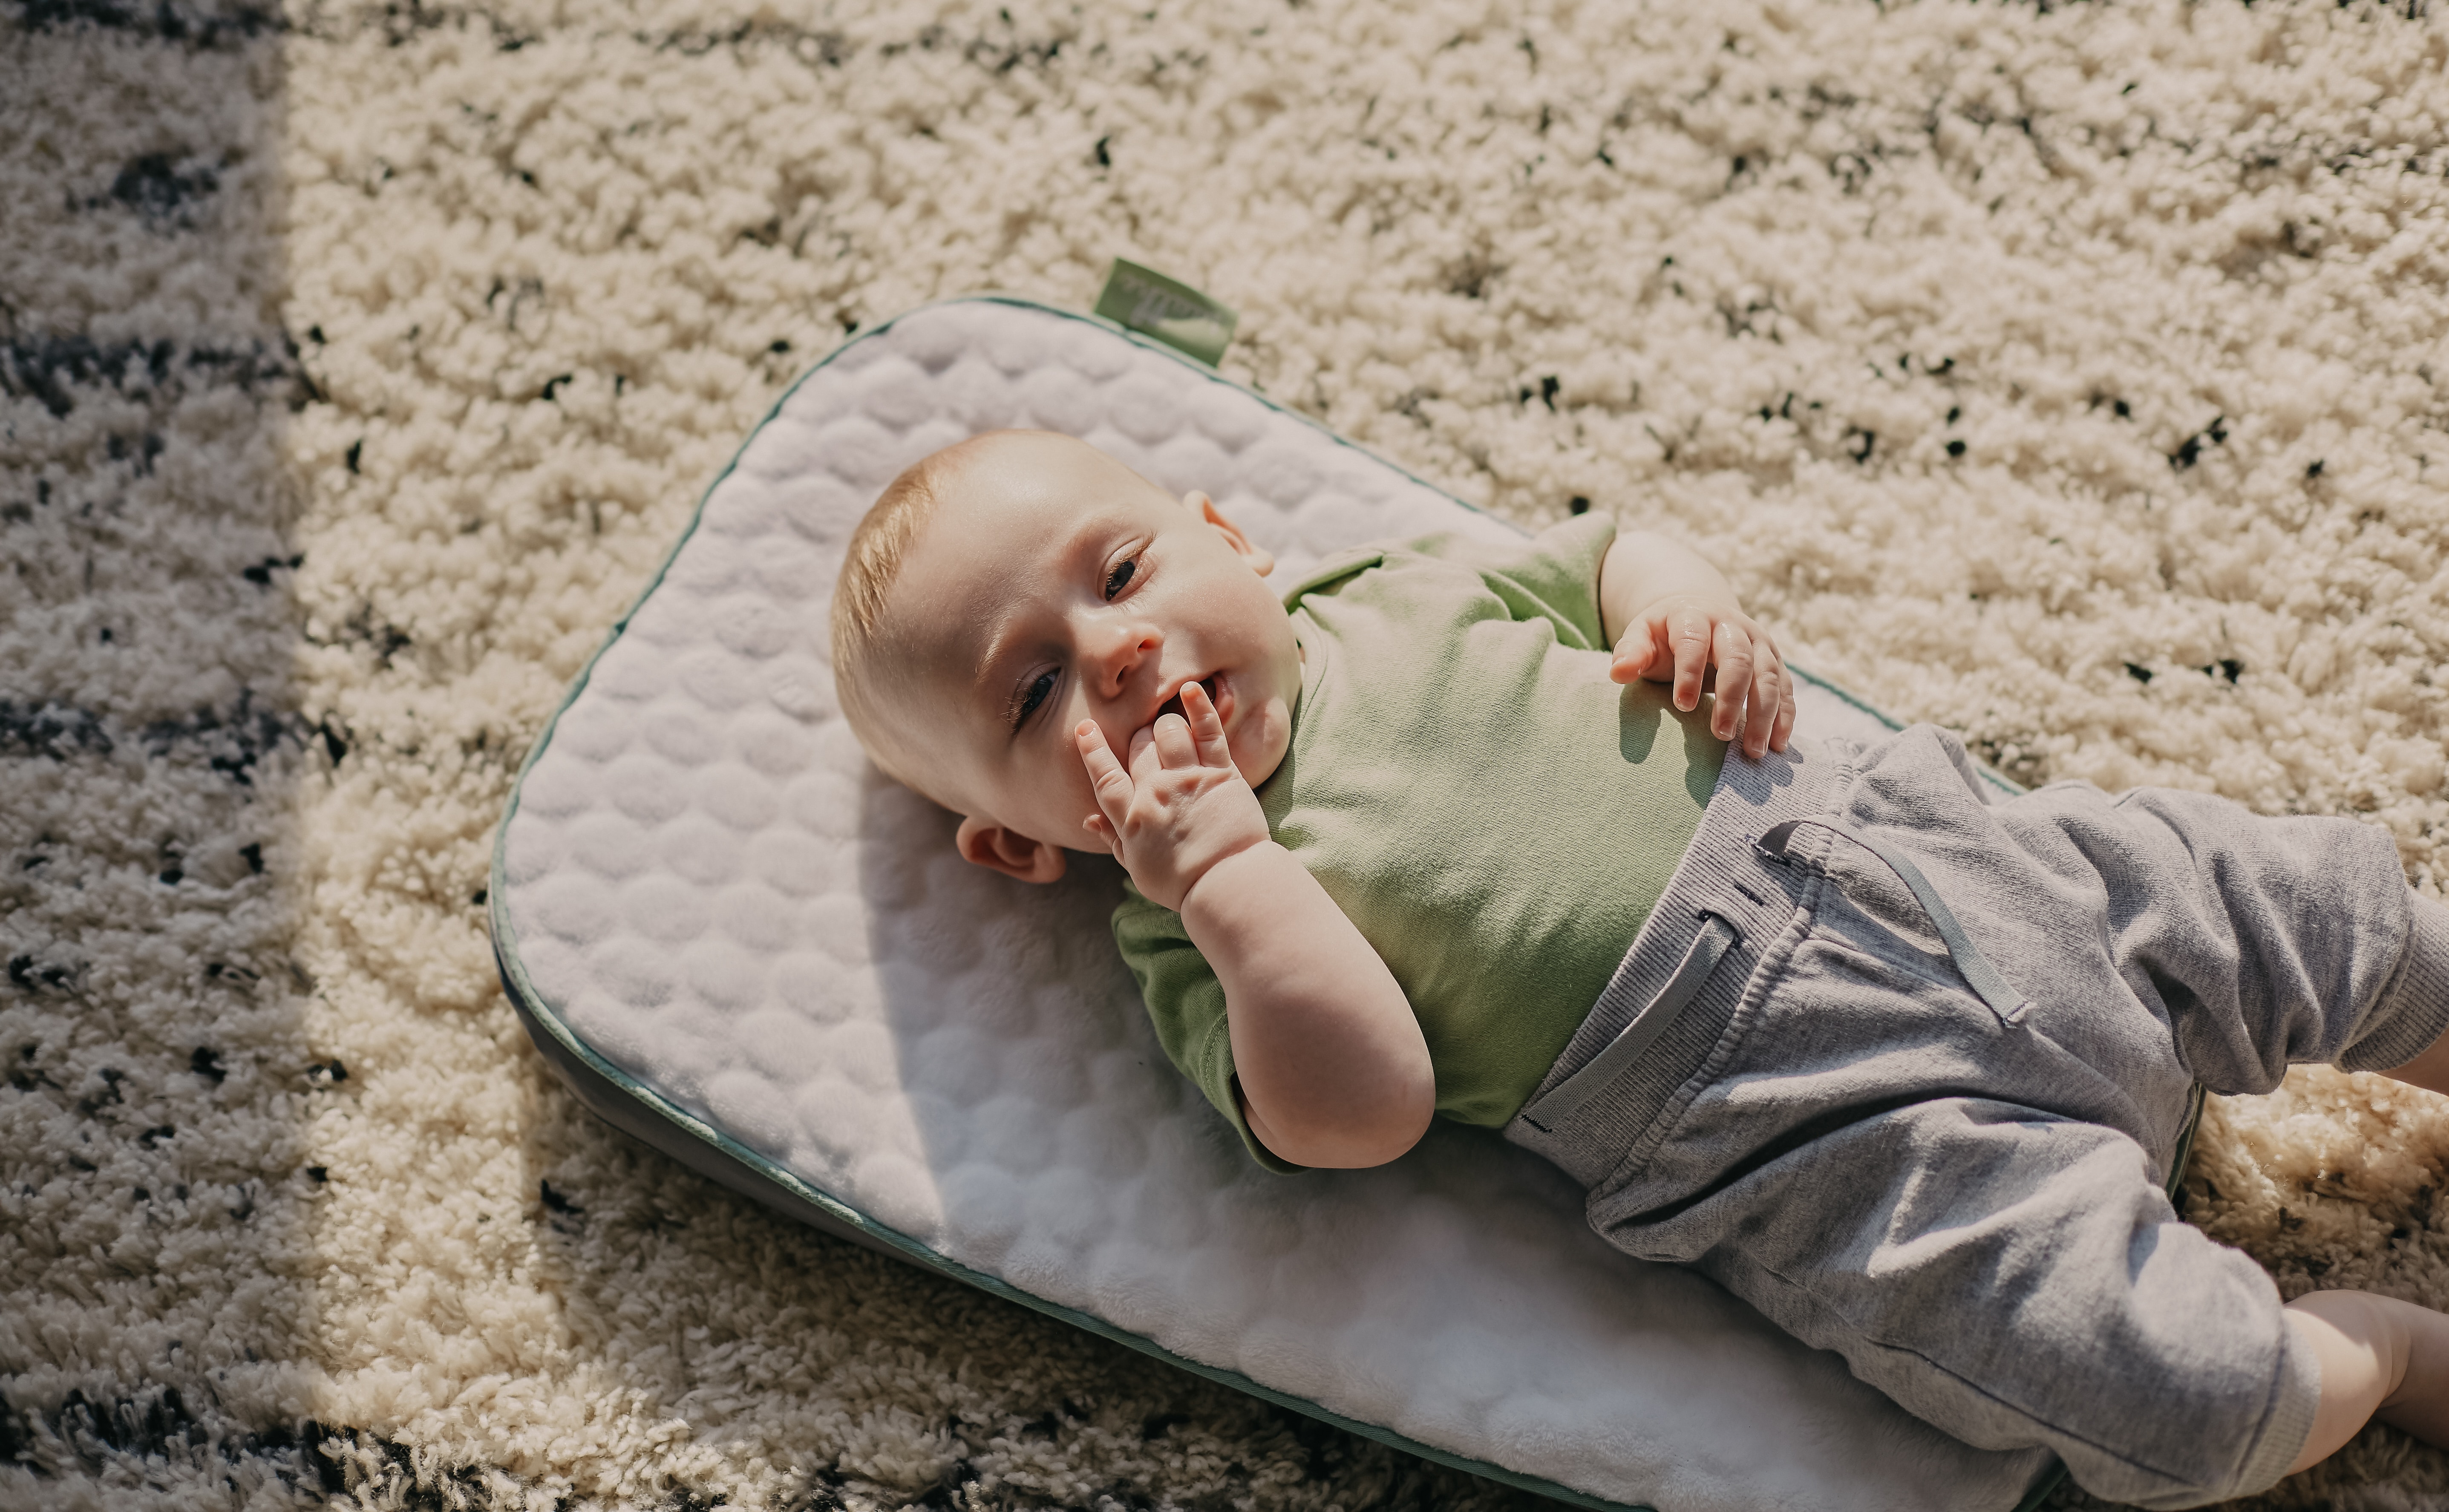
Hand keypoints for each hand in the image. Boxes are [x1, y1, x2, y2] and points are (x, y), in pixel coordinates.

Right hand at [1077, 681, 1272, 911]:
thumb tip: (1087, 819)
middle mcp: (1155, 793)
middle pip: (1138, 747)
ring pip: (1168, 732)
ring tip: (1171, 729)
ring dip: (1165, 724)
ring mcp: (1188, 780)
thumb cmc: (1181, 882)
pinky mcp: (1222, 774)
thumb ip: (1112, 839)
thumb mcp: (1137, 867)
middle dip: (1139, 739)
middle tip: (1149, 744)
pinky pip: (1209, 732)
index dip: (1092, 751)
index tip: (1084, 728)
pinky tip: (1190, 689)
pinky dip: (1199, 706)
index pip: (1105, 777)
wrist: (1227, 885)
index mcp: (1131, 819)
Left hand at [1610, 592, 1794, 758]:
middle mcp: (1733, 626)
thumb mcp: (1641, 636)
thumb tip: (1619, 672)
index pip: (1695, 641)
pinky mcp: (1774, 661)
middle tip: (1721, 735)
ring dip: (1764, 714)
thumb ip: (1630, 653)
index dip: (1689, 672)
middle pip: (1739, 660)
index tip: (1682, 705)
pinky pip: (1786, 688)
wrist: (1698, 614)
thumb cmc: (1663, 636)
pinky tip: (1778, 745)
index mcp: (1695, 616)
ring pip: (1769, 676)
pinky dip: (1785, 716)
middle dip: (1732, 699)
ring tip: (1753, 751)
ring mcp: (1759, 643)